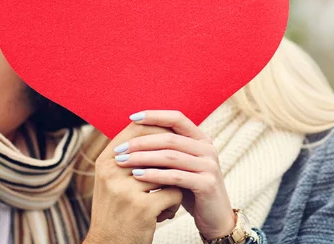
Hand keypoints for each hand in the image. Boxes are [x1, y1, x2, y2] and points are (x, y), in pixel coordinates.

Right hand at [85, 122, 182, 243]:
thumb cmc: (115, 211)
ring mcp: (127, 189)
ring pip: (168, 172)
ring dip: (172, 185)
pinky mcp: (143, 208)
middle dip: (169, 161)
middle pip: (155, 149)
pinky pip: (174, 193)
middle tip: (175, 171)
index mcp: (105, 161)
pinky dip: (174, 204)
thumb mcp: (112, 180)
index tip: (172, 140)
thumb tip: (157, 127)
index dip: (159, 130)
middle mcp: (112, 171)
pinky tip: (164, 215)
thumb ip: (128, 156)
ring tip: (166, 198)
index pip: (137, 130)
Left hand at [114, 110, 235, 239]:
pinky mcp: (207, 184)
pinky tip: (136, 176)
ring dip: (143, 157)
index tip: (132, 117)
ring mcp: (209, 165)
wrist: (214, 218)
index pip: (177, 118)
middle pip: (170, 138)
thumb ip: (165, 149)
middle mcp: (207, 148)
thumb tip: (133, 132)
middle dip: (141, 142)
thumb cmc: (190, 189)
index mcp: (200, 138)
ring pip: (171, 156)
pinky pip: (175, 176)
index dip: (155, 115)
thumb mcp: (179, 165)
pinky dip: (154, 175)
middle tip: (119, 149)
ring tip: (122, 161)